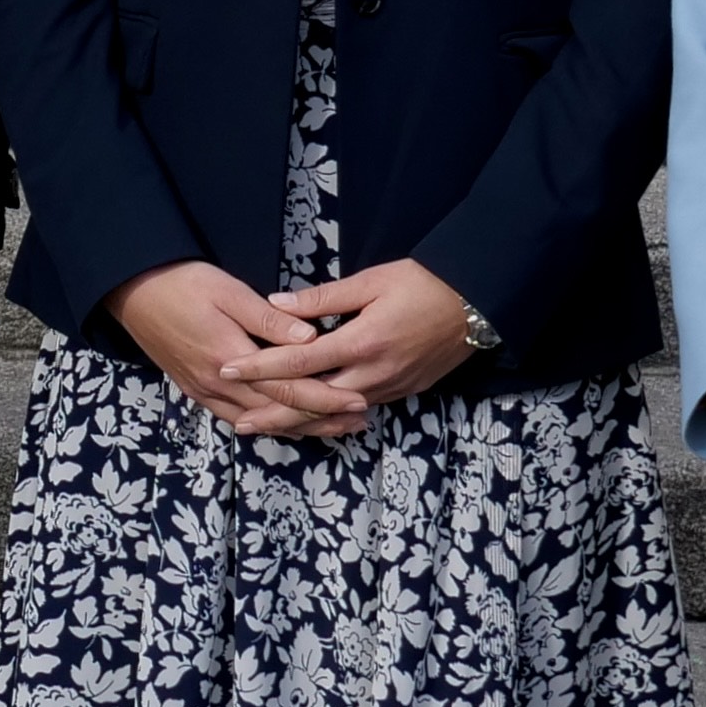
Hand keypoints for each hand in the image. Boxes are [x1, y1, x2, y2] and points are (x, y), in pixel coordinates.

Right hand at [108, 260, 338, 437]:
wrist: (132, 292)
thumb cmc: (182, 284)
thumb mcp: (228, 292)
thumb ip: (269, 319)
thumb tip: (310, 338)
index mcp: (230, 358)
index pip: (288, 388)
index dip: (326, 398)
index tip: (359, 401)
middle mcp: (218, 384)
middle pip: (278, 412)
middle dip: (321, 419)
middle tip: (358, 423)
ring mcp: (204, 391)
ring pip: (259, 421)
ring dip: (297, 427)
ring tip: (332, 428)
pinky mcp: (195, 391)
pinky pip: (236, 418)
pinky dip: (265, 425)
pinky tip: (284, 425)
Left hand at [219, 257, 479, 424]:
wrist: (478, 304)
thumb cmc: (425, 283)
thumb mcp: (372, 280)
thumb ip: (323, 298)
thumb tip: (277, 303)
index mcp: (362, 342)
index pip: (298, 362)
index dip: (260, 368)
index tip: (228, 369)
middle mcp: (373, 373)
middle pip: (313, 402)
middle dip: (274, 414)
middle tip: (238, 424)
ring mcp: (390, 387)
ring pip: (335, 412)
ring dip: (300, 421)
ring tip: (267, 426)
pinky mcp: (403, 391)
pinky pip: (358, 409)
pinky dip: (331, 416)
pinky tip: (314, 419)